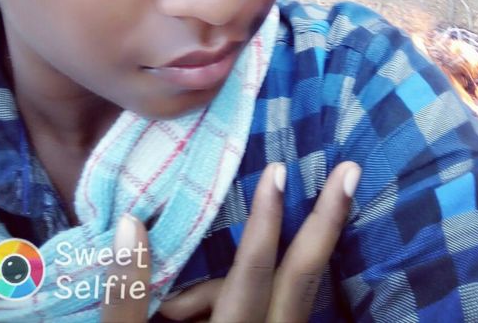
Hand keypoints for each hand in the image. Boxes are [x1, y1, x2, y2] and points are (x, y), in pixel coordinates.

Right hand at [100, 160, 360, 322]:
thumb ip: (127, 296)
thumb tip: (132, 224)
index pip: (251, 273)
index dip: (265, 221)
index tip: (279, 170)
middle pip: (302, 278)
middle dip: (327, 222)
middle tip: (350, 172)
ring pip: (287, 297)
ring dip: (271, 266)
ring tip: (170, 314)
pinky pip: (277, 315)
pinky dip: (260, 294)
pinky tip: (189, 317)